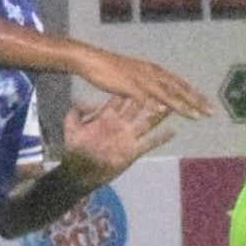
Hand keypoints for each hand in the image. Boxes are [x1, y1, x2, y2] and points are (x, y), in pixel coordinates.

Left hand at [58, 95, 174, 187]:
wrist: (80, 170)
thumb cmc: (75, 148)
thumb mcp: (71, 125)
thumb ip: (78, 111)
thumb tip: (91, 101)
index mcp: (108, 115)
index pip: (121, 97)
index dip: (129, 86)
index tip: (137, 74)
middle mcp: (122, 123)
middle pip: (139, 106)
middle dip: (150, 95)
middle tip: (162, 84)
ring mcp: (128, 136)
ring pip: (148, 122)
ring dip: (160, 114)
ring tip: (173, 105)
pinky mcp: (133, 151)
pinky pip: (150, 142)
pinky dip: (162, 137)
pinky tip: (174, 131)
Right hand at [72, 46, 212, 119]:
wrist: (90, 60)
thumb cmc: (111, 69)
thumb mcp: (136, 78)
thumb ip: (150, 87)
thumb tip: (161, 98)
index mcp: (154, 72)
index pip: (180, 84)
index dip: (195, 95)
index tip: (208, 105)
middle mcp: (151, 74)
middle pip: (178, 89)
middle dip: (196, 101)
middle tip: (211, 112)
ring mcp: (140, 79)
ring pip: (164, 93)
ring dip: (180, 105)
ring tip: (195, 116)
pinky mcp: (126, 84)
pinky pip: (141, 95)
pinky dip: (152, 102)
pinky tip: (161, 111)